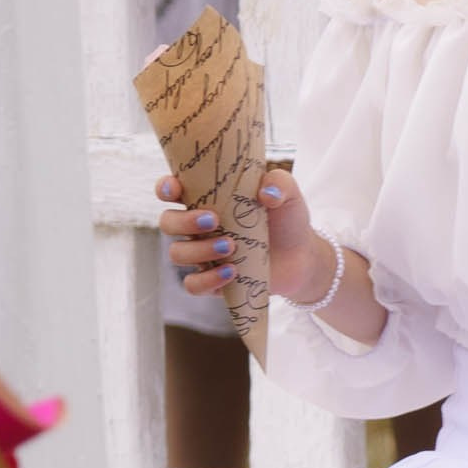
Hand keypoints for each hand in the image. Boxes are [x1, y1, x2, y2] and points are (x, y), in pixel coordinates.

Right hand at [154, 168, 323, 300]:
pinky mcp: (212, 280)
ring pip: (177, 253)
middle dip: (183, 222)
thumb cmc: (287, 219)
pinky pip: (193, 285)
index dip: (165, 187)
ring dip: (199, 250)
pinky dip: (207, 280)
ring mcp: (203, 254)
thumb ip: (279, 183)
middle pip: (167, 222)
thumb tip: (266, 192)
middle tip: (214, 221)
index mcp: (209, 199)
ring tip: (232, 246)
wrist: (302, 256)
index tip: (175, 188)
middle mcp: (198, 227)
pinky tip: (232, 272)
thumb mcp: (288, 193)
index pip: (172, 190)